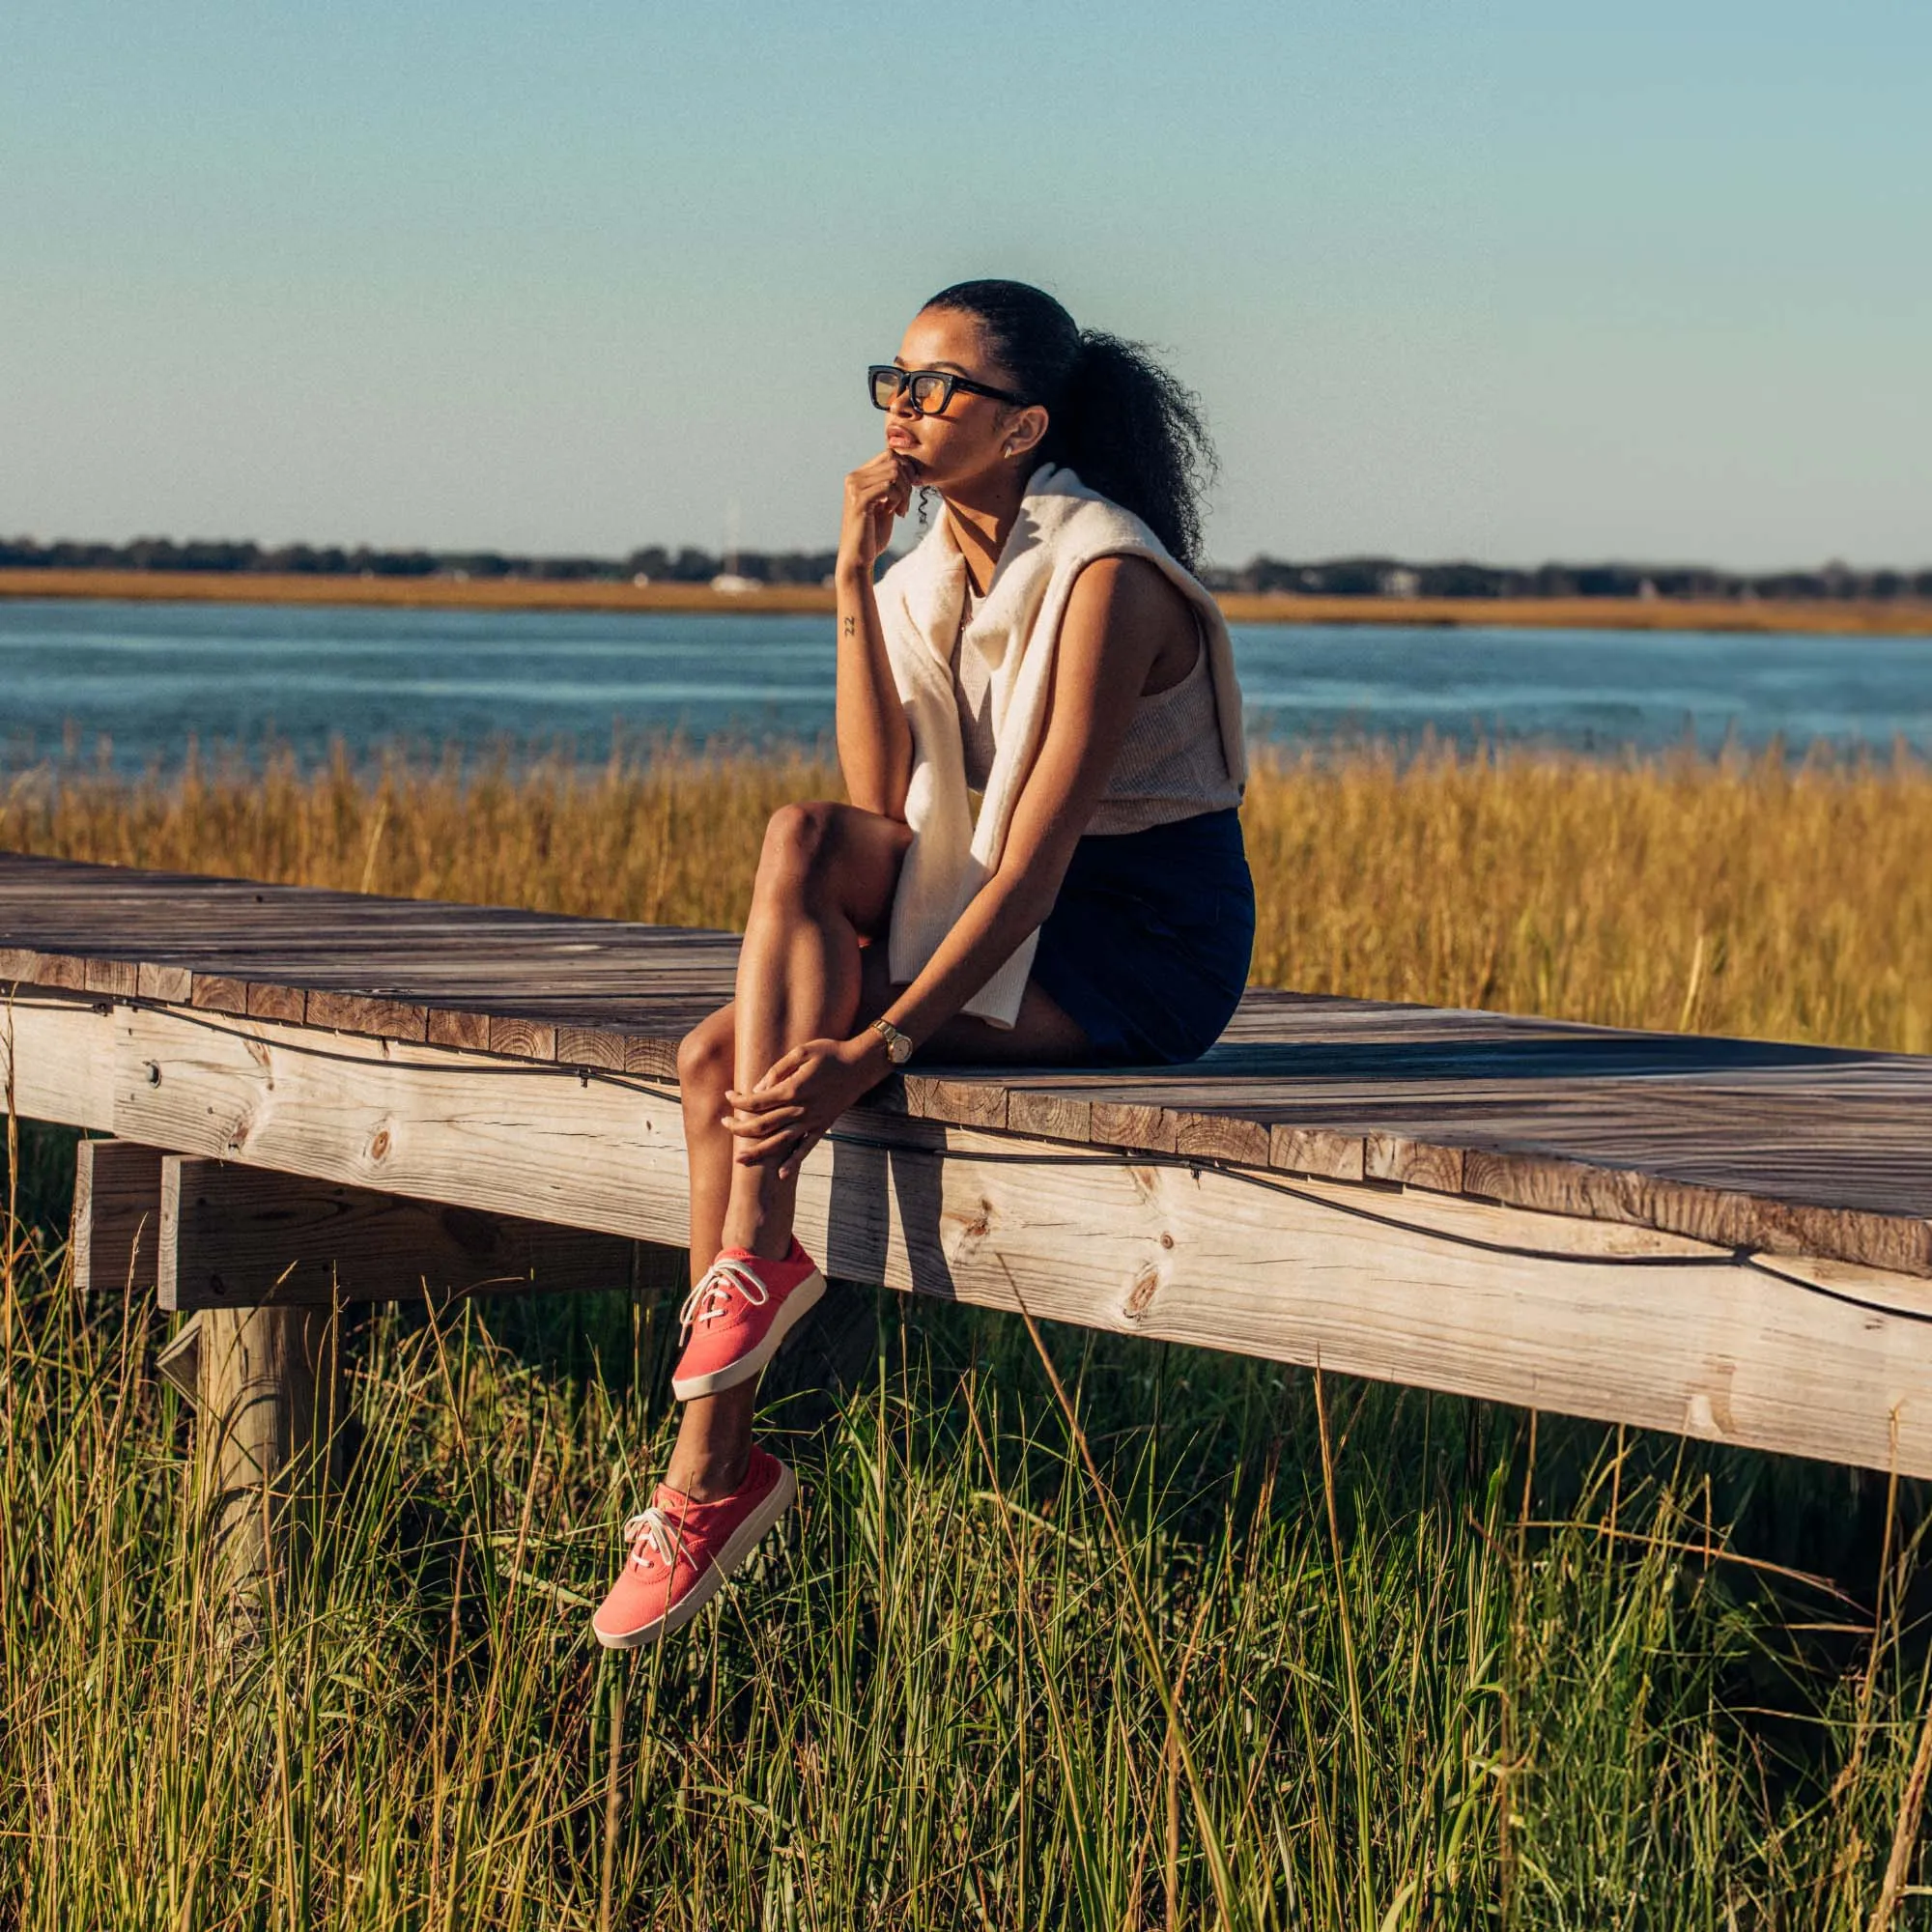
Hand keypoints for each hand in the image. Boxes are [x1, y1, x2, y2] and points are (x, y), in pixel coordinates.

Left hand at [723, 1033, 887, 1178]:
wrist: (861, 1065)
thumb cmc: (831, 1053)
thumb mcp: (802, 1051)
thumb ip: (778, 1070)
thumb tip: (758, 1088)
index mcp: (793, 1089)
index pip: (756, 1101)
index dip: (738, 1100)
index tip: (728, 1095)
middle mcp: (800, 1109)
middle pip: (762, 1125)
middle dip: (739, 1127)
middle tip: (723, 1123)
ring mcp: (812, 1121)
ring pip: (779, 1142)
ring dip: (757, 1152)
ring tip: (739, 1159)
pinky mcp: (823, 1126)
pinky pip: (806, 1148)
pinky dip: (794, 1163)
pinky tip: (781, 1175)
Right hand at [837, 450, 916, 576]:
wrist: (858, 558)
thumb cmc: (873, 535)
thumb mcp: (885, 505)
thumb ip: (892, 486)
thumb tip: (907, 466)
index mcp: (858, 476)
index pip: (889, 454)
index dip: (906, 470)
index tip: (909, 492)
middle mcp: (853, 477)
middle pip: (893, 460)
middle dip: (907, 481)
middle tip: (906, 504)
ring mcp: (854, 487)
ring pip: (894, 472)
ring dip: (905, 492)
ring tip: (901, 510)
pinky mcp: (859, 500)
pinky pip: (889, 487)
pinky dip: (898, 499)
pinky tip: (895, 513)